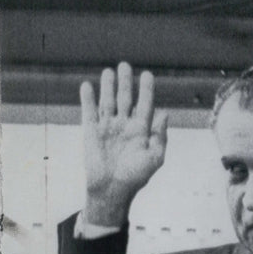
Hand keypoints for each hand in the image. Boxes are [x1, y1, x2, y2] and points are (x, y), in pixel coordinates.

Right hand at [81, 62, 168, 226]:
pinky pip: (89, 111)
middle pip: (125, 99)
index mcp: (141, 131)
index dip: (146, 90)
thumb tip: (165, 113)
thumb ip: (160, 135)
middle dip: (126, 83)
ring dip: (108, 86)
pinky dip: (88, 99)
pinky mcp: (91, 131)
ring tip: (109, 71)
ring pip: (108, 101)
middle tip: (125, 65)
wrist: (112, 188)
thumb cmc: (137, 176)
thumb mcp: (155, 157)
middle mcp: (125, 126)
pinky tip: (87, 85)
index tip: (147, 74)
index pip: (145, 105)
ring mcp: (108, 127)